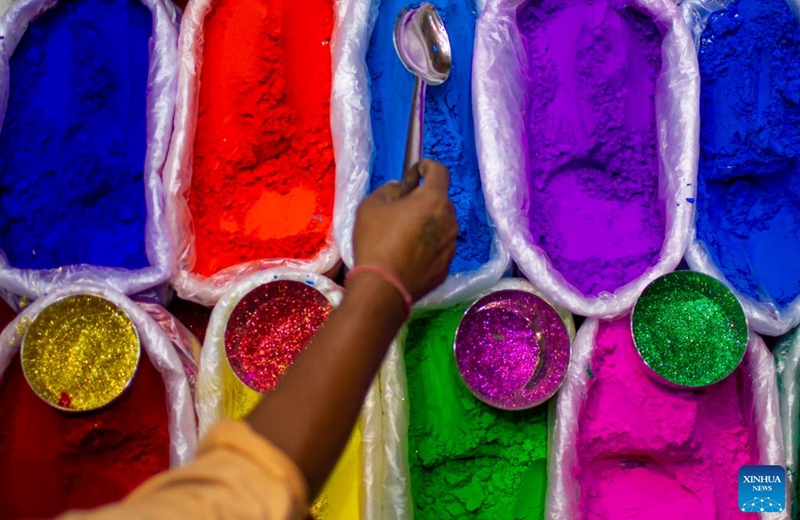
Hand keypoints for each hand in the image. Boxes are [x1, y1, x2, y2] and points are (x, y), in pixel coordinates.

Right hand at [353, 159, 457, 300]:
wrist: (383, 287)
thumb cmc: (375, 241)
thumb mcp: (371, 206)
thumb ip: (388, 190)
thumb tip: (399, 189)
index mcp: (433, 199)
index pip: (440, 171)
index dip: (427, 166)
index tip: (415, 171)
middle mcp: (449, 220)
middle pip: (441, 200)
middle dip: (424, 199)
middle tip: (402, 207)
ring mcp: (451, 245)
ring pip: (442, 224)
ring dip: (427, 222)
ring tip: (404, 234)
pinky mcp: (446, 266)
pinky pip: (439, 247)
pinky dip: (428, 245)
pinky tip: (409, 255)